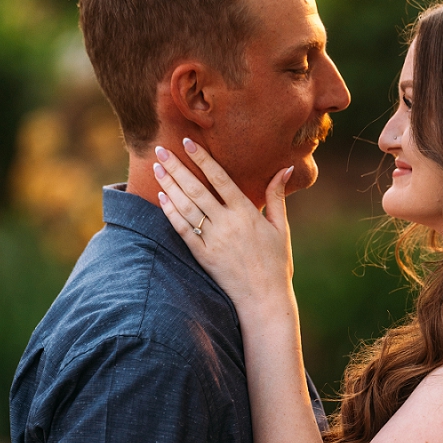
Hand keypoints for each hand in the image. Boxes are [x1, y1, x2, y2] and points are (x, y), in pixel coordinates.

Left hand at [154, 141, 293, 313]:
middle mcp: (227, 224)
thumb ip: (277, 196)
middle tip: (161, 150)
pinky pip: (183, 230)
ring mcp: (213, 240)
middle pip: (197, 190)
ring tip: (157, 168)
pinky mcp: (203, 256)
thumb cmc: (276, 264)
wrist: (264, 299)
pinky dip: (171, 213)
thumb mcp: (281, 228)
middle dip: (177, 168)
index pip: (220, 179)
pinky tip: (162, 197)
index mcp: (247, 213)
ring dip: (170, 186)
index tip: (188, 142)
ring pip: (186, 207)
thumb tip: (285, 168)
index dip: (203, 159)